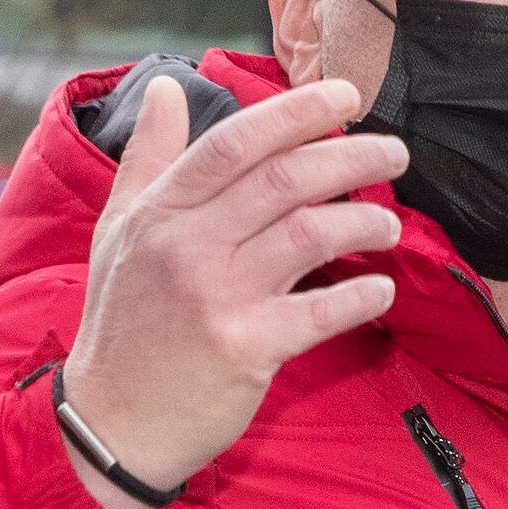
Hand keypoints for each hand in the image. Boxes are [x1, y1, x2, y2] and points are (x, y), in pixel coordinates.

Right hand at [60, 74, 406, 508]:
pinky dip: (362, 295)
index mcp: (160, 212)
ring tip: (389, 223)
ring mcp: (218, 297)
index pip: (236, 141)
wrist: (112, 422)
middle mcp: (187, 246)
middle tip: (395, 151)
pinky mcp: (247, 348)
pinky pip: (322, 310)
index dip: (298, 112)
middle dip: (352, 155)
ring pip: (310, 234)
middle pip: (285, 179)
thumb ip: (149, 157)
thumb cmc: (125, 323)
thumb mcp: (118, 230)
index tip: (346, 97)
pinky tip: (381, 288)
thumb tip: (168, 86)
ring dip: (364, 220)